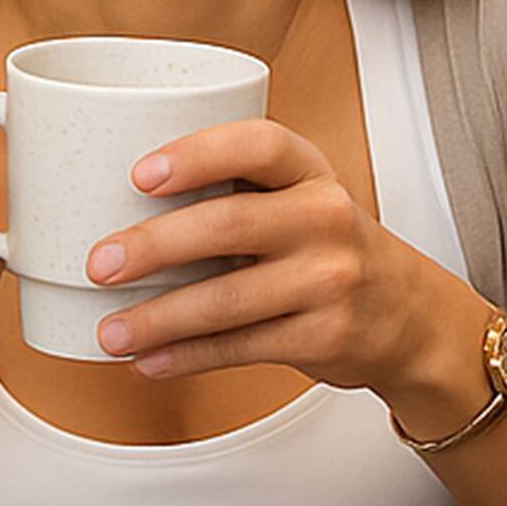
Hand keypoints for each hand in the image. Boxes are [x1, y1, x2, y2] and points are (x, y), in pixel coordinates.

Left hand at [83, 118, 488, 409]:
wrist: (408, 314)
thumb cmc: (323, 245)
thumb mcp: (296, 196)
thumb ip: (229, 189)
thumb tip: (109, 205)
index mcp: (308, 171)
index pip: (257, 146)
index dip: (197, 155)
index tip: (139, 174)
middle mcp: (324, 218)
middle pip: (228, 226)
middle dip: (153, 247)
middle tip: (99, 264)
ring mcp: (330, 281)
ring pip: (228, 299)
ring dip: (158, 318)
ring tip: (109, 330)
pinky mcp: (325, 337)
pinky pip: (241, 347)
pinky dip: (187, 357)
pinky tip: (148, 359)